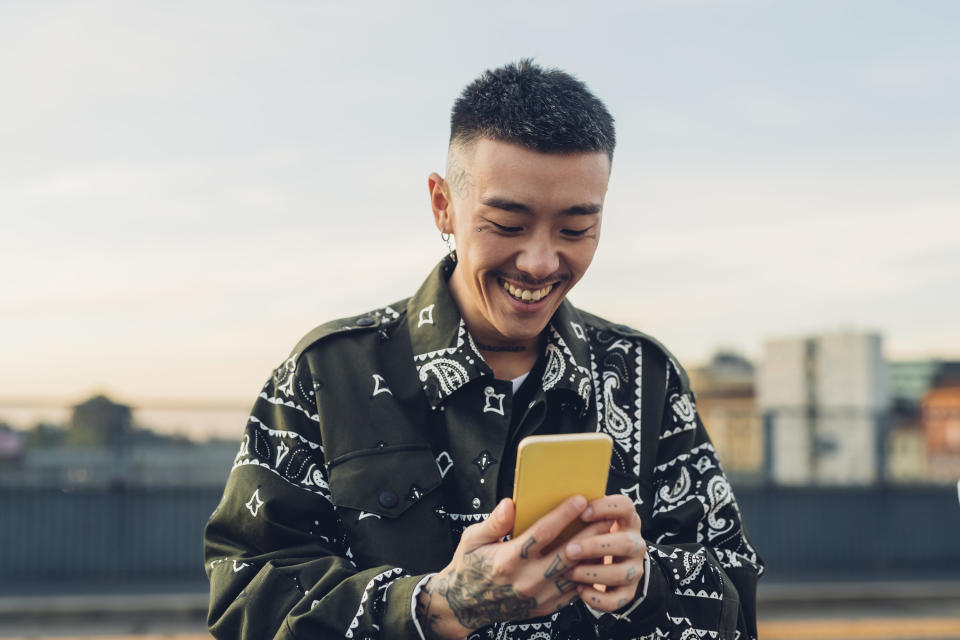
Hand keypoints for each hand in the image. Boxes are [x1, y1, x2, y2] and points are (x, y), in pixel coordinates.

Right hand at [416, 495, 608, 638]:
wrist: (466, 605)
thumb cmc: (470, 567)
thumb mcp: (472, 539)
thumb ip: (494, 522)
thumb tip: (509, 504)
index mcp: (508, 559)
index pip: (543, 532)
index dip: (564, 514)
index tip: (580, 499)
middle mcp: (526, 579)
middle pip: (567, 553)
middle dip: (590, 533)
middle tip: (606, 516)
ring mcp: (537, 597)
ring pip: (575, 574)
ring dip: (593, 555)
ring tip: (607, 537)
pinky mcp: (544, 608)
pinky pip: (572, 591)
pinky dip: (586, 576)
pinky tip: (595, 560)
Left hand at [563, 494, 646, 611]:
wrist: (610, 564)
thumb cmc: (590, 535)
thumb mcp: (590, 521)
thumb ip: (580, 512)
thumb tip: (556, 502)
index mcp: (626, 520)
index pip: (626, 506)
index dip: (606, 508)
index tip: (582, 513)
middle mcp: (636, 543)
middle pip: (626, 543)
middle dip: (596, 547)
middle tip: (570, 550)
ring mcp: (634, 569)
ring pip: (622, 573)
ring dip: (593, 573)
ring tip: (570, 573)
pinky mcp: (628, 592)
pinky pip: (617, 600)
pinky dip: (598, 598)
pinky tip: (580, 591)